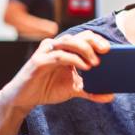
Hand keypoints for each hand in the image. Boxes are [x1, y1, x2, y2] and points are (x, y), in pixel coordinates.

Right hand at [0, 30, 114, 116]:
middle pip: (79, 36)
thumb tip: (111, 96)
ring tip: (96, 62)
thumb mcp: (73, 89)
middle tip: (106, 52)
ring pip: (69, 41)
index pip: (85, 38)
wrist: (23, 98)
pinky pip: (59, 55)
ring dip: (85, 50)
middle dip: (94, 42)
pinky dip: (73, 59)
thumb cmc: (47, 88)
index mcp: (67, 49)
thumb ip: (91, 91)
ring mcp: (47, 52)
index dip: (98, 40)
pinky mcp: (39, 60)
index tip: (110, 49)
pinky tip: (84, 67)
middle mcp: (57, 46)